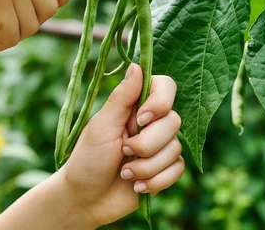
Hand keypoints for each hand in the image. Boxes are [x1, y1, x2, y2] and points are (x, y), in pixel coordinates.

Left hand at [56, 64, 183, 226]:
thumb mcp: (101, 126)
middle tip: (122, 152)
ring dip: (147, 166)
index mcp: (134, 106)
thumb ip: (122, 97)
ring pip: (175, 148)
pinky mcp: (164, 169)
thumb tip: (136, 65)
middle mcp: (150, 122)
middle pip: (173, 121)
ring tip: (124, 173)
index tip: (142, 118)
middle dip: (147, 144)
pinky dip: (156, 181)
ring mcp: (159, 146)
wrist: (86, 199)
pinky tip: (136, 186)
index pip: (164, 87)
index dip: (160, 102)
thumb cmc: (87, 159)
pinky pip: (178, 169)